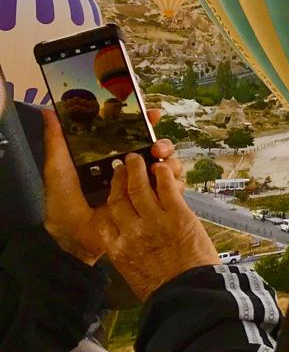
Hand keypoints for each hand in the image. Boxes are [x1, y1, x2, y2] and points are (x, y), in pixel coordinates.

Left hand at [40, 109, 175, 266]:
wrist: (74, 240)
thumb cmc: (63, 207)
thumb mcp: (58, 169)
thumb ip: (56, 140)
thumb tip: (49, 111)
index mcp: (110, 159)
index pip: (133, 136)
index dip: (145, 122)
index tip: (152, 113)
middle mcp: (130, 172)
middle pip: (156, 150)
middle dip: (163, 143)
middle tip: (157, 146)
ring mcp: (142, 189)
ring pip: (168, 168)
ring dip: (170, 162)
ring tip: (161, 163)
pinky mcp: (152, 207)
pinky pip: (172, 192)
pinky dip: (175, 184)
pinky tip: (167, 182)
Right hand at [100, 150, 216, 298]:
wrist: (188, 293)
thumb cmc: (163, 288)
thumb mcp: (133, 273)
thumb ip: (126, 253)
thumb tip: (127, 243)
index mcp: (117, 248)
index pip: (104, 217)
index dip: (108, 197)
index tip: (111, 187)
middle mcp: (131, 232)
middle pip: (119, 198)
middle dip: (120, 178)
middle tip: (123, 166)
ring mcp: (154, 221)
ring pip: (140, 188)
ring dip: (138, 169)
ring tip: (138, 158)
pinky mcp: (178, 215)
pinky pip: (166, 189)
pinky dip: (163, 175)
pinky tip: (161, 167)